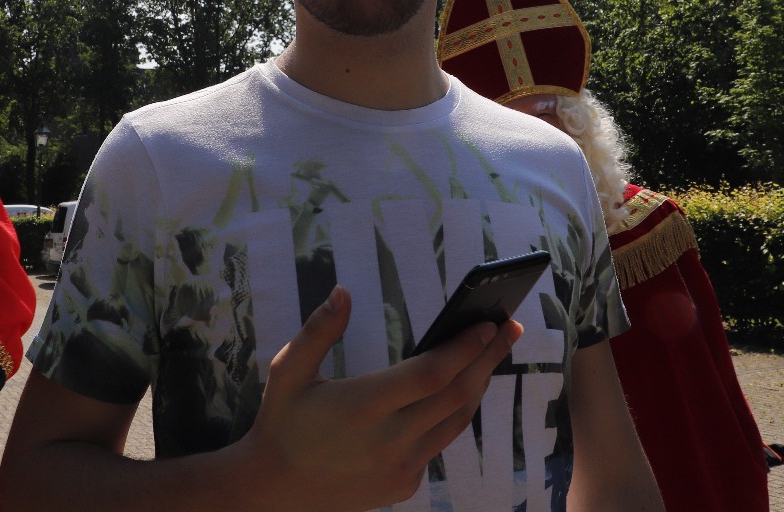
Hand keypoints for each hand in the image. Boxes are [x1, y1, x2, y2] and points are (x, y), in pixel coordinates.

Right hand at [236, 284, 521, 511]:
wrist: (273, 491)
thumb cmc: (282, 423)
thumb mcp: (287, 371)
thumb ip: (318, 330)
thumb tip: (342, 292)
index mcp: (363, 406)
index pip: (431, 373)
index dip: (465, 348)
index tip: (488, 324)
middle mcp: (389, 440)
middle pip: (457, 394)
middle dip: (488, 358)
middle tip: (510, 328)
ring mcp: (401, 467)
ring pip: (456, 421)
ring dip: (477, 385)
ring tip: (491, 354)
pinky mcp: (404, 485)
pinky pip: (439, 444)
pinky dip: (452, 414)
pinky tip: (456, 391)